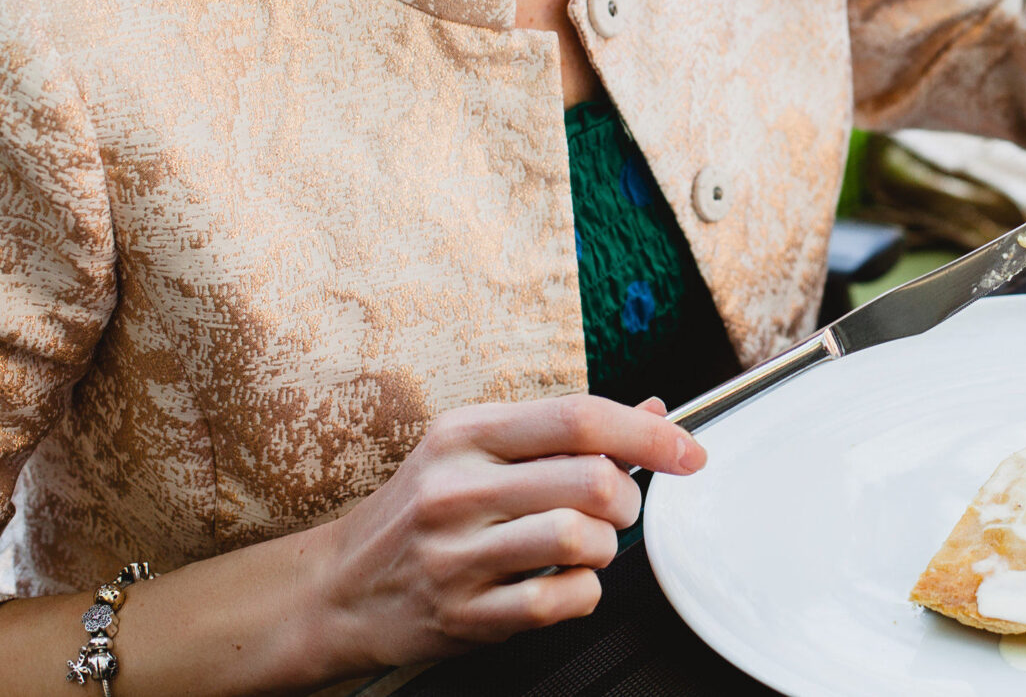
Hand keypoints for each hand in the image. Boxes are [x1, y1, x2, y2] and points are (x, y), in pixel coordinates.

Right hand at [305, 393, 704, 672]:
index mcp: (466, 434)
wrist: (335, 589)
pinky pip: (559, 600)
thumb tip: (654, 410)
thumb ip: (564, 432)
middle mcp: (457, 488)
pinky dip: (583, 593)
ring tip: (586, 546)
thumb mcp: (476, 452)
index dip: (649, 431)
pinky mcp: (462, 615)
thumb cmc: (418, 513)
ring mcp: (456, 554)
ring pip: (580, 538)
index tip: (689, 448)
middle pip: (592, 479)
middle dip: (629, 498)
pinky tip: (566, 583)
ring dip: (606, 546)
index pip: (579, 417)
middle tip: (617, 509)